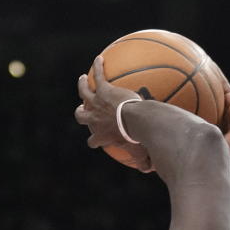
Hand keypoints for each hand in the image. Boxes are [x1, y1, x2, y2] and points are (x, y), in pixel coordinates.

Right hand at [74, 56, 152, 171]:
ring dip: (82, 86)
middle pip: (81, 117)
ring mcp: (97, 103)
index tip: (94, 140)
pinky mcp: (103, 90)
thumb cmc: (137, 139)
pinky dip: (98, 67)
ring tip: (81, 79)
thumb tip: (150, 170)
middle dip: (80, 113)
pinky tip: (100, 59)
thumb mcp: (139, 153)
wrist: (135, 121)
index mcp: (102, 135)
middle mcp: (95, 119)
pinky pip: (98, 76)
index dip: (93, 141)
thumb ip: (143, 162)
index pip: (92, 141)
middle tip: (81, 109)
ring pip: (83, 93)